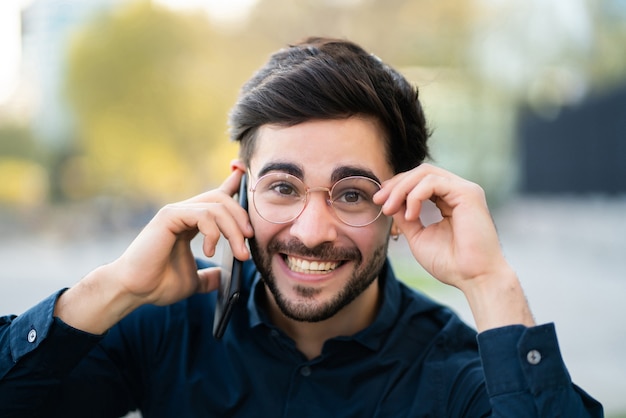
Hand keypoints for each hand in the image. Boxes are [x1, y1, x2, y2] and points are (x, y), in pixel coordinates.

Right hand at [55, 168, 253, 333]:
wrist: (134, 290)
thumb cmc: (157, 284)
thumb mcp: (193, 281)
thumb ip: (209, 277)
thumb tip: (224, 279)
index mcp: (191, 222)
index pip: (215, 197)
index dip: (232, 183)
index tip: (245, 173)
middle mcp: (184, 212)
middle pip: (222, 199)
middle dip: (242, 217)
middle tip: (250, 241)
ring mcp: (176, 212)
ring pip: (217, 206)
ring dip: (234, 230)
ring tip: (239, 253)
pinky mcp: (170, 216)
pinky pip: (204, 215)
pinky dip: (214, 233)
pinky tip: (210, 251)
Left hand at [375, 163, 506, 288]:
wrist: (474, 279)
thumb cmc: (451, 264)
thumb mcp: (419, 236)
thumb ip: (405, 217)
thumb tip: (389, 202)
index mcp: (449, 200)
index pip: (420, 181)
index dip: (397, 187)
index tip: (379, 201)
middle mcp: (458, 191)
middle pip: (421, 172)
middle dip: (396, 184)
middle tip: (379, 200)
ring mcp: (465, 190)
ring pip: (425, 173)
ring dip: (402, 189)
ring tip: (390, 209)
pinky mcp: (468, 193)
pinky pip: (433, 182)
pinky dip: (415, 196)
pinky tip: (411, 215)